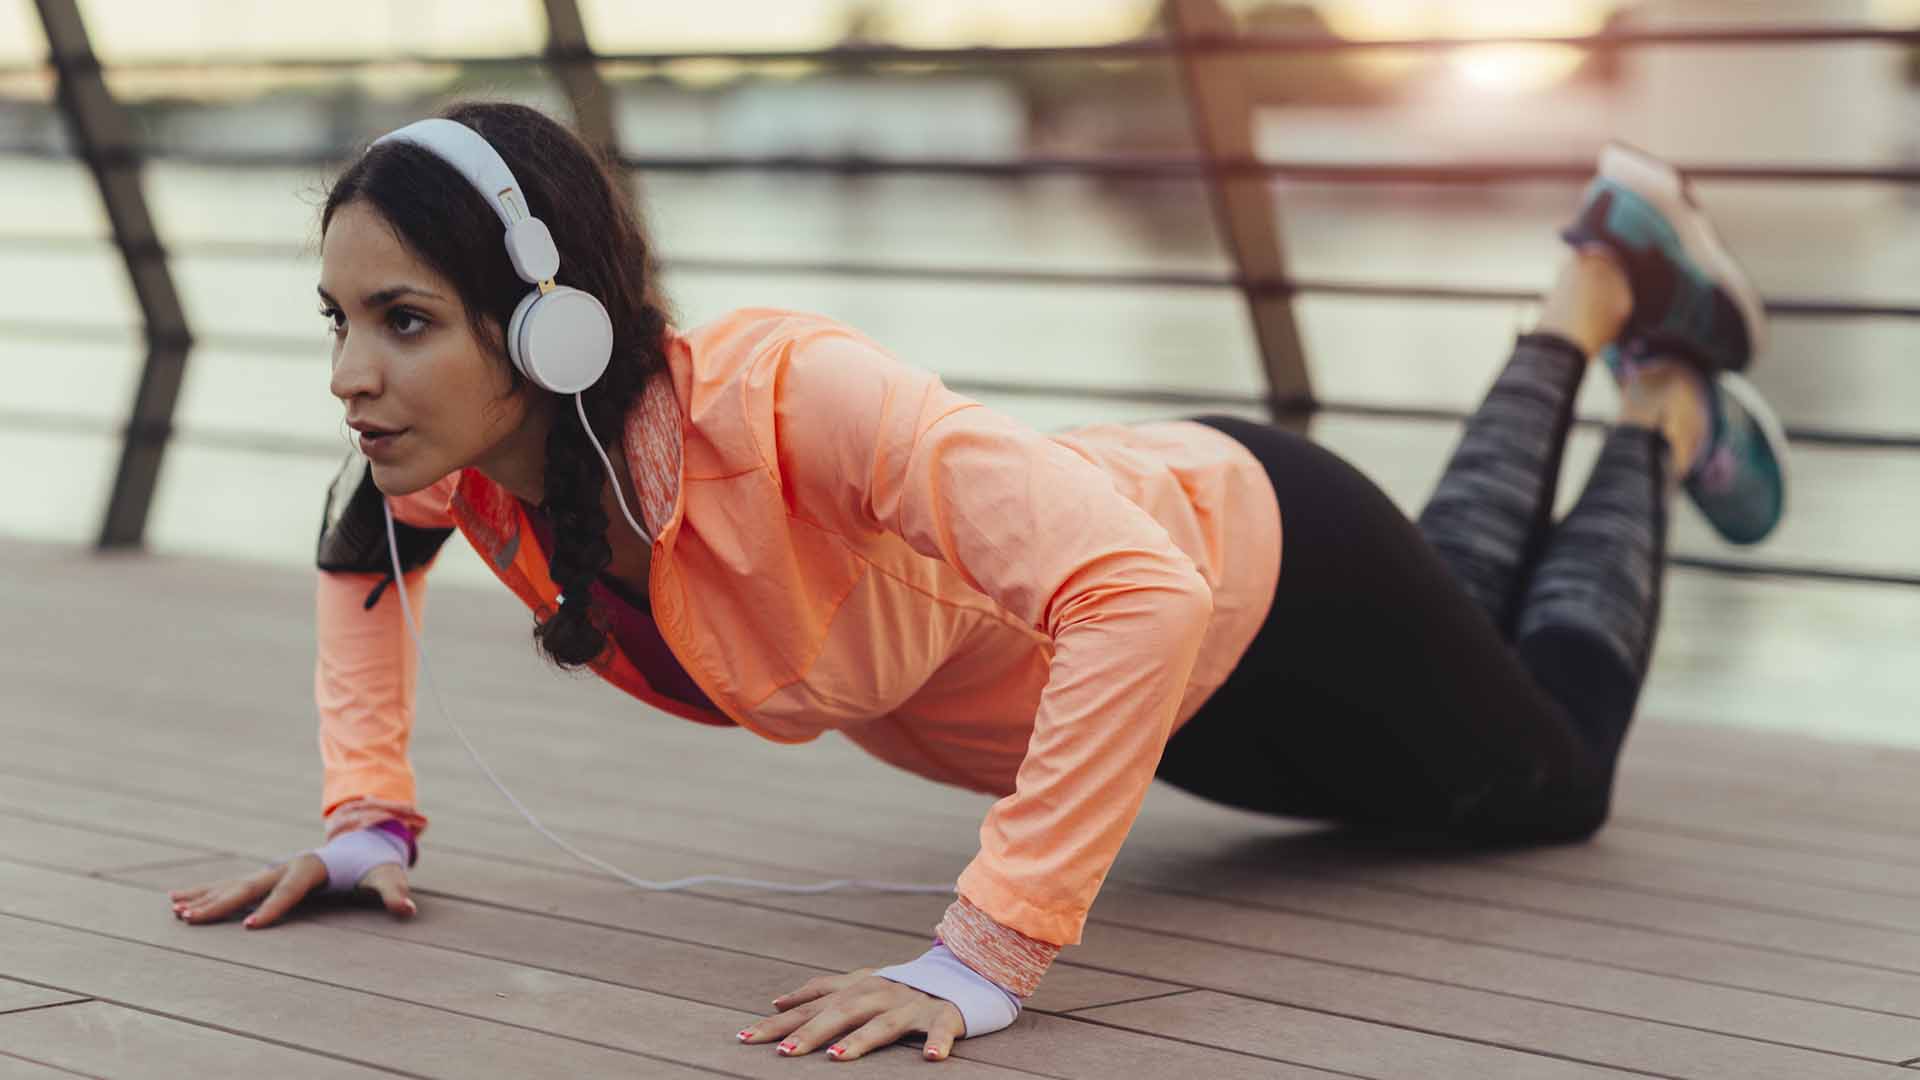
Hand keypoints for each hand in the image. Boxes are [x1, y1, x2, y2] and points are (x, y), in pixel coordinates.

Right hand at [167, 855, 415, 928]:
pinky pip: (231, 886)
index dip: (273, 908)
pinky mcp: (266, 878)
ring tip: (175, 910)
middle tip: (191, 919)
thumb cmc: (374, 866)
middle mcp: (286, 866)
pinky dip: (205, 893)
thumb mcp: (388, 877)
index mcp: (312, 866)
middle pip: (251, 885)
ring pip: (233, 884)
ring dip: (204, 897)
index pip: (290, 890)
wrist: (362, 846)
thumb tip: (407, 909)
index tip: (250, 927)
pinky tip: (178, 903)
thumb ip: (395, 892)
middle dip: (221, 902)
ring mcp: (273, 870)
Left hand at [738, 967, 966, 1062]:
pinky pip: (942, 1030)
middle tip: (784, 1053)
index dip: (780, 1022)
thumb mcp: (858, 985)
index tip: (746, 1037)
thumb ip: (821, 992)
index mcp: (858, 987)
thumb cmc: (899, 989)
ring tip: (838, 1057)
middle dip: (811, 1032)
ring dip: (862, 1039)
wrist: (959, 975)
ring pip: (884, 1023)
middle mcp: (880, 992)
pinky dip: (938, 1043)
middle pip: (841, 1012)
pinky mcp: (944, 1015)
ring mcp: (912, 1004)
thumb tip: (777, 1003)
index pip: (812, 1006)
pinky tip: (932, 1059)